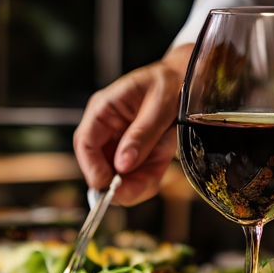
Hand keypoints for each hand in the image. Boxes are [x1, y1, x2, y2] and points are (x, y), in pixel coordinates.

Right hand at [73, 44, 192, 205]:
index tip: (110, 184)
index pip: (85, 142)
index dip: (93, 167)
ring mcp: (118, 143)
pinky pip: (134, 176)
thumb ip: (141, 134)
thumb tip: (122, 165)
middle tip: (134, 191)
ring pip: (116, 176)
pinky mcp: (134, 155)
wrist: (188, 80)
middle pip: (97, 164)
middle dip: (116, 182)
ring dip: (133, 185)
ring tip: (151, 181)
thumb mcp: (160, 105)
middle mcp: (105, 128)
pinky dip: (144, 182)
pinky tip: (154, 177)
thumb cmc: (171, 83)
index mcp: (104, 109)